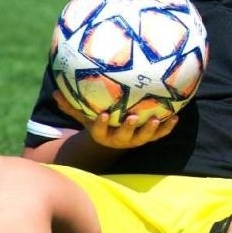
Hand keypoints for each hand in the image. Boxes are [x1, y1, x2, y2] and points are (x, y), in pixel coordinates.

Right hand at [53, 91, 177, 148]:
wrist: (112, 137)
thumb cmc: (98, 121)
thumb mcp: (84, 115)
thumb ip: (71, 106)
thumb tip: (54, 92)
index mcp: (102, 134)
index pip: (99, 131)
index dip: (101, 124)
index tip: (103, 114)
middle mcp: (119, 139)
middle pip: (124, 137)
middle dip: (129, 128)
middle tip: (133, 117)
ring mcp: (135, 140)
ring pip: (143, 138)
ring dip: (151, 129)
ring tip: (157, 118)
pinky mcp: (148, 138)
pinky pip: (159, 135)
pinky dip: (167, 128)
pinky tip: (176, 117)